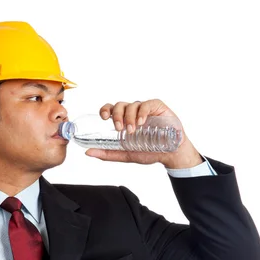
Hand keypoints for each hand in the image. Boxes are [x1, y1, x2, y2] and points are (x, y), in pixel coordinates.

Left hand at [85, 99, 203, 168]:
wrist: (171, 154)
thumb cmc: (151, 152)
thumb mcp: (126, 154)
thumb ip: (108, 153)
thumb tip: (88, 153)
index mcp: (124, 120)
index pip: (111, 109)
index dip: (105, 110)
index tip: (104, 118)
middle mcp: (133, 113)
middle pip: (120, 105)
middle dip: (117, 115)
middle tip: (119, 128)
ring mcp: (146, 109)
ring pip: (132, 105)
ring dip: (129, 117)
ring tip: (133, 130)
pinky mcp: (158, 107)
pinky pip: (147, 104)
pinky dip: (142, 112)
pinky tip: (142, 122)